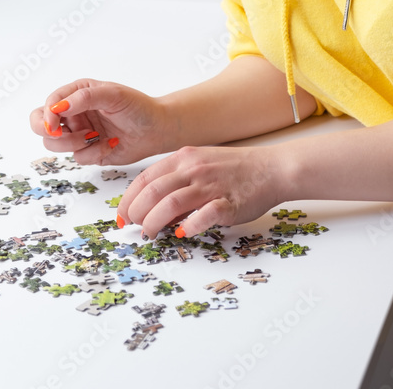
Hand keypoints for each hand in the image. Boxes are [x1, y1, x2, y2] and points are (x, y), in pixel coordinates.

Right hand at [29, 78, 166, 164]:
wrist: (156, 130)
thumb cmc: (138, 107)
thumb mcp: (113, 95)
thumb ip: (84, 98)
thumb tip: (57, 107)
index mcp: (78, 94)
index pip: (50, 103)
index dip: (47, 114)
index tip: (55, 124)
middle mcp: (74, 113)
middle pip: (40, 124)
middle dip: (48, 131)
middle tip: (61, 133)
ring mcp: (79, 133)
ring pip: (54, 144)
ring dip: (74, 143)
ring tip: (95, 136)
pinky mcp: (87, 151)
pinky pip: (77, 157)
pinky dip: (93, 153)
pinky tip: (110, 144)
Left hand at [116, 143, 283, 238]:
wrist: (271, 169)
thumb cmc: (234, 170)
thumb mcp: (200, 165)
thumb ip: (177, 182)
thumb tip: (153, 208)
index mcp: (184, 157)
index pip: (145, 178)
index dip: (127, 199)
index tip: (121, 216)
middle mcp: (194, 169)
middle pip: (153, 191)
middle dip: (136, 213)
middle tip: (134, 228)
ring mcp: (211, 185)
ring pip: (170, 203)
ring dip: (154, 223)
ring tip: (150, 234)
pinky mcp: (228, 202)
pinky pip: (203, 215)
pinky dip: (188, 227)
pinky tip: (181, 233)